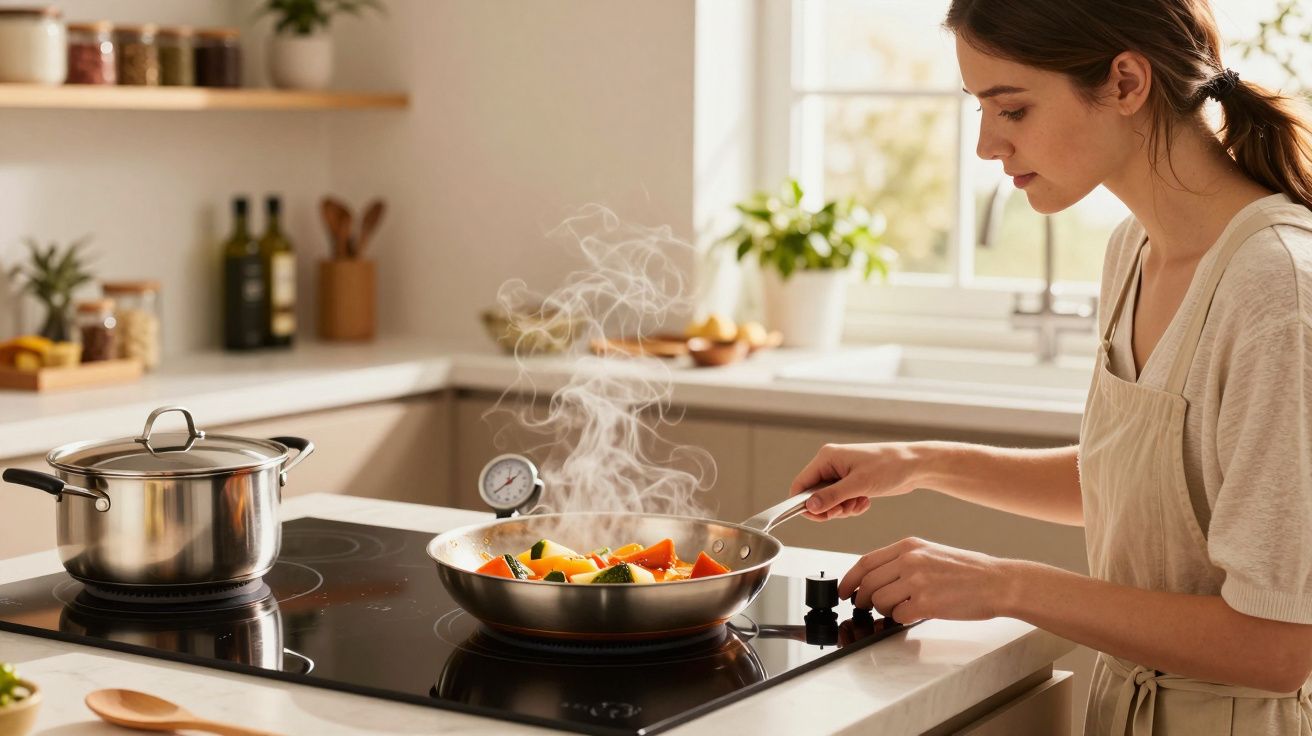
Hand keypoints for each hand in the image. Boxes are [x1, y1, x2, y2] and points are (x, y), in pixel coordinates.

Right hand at [789, 442, 922, 520]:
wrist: (914, 466)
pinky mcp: (852, 483)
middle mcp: (830, 465)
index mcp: (826, 458)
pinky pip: (841, 502)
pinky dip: (851, 507)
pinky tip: (865, 501)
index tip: (818, 516)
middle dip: (829, 508)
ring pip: (828, 501)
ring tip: (859, 503)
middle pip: (814, 496)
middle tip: (845, 510)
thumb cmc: (889, 466)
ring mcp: (841, 474)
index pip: (801, 484)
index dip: (804, 503)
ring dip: (842, 509)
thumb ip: (832, 496)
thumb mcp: (858, 484)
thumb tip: (809, 506)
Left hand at [840, 537, 1017, 623]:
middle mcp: (910, 560)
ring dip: (883, 610)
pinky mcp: (926, 603)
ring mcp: (917, 581)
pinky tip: (914, 613)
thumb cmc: (968, 570)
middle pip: (867, 583)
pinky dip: (901, 619)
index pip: (865, 562)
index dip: (848, 579)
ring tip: (897, 609)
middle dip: (861, 599)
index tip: (843, 590)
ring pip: (879, 601)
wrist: (998, 582)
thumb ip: (902, 561)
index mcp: (909, 546)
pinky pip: (898, 616)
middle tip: (864, 606)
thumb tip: (875, 578)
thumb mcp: (931, 552)